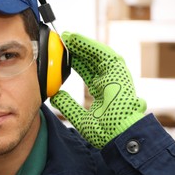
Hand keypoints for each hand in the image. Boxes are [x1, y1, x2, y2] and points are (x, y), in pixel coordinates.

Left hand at [50, 32, 146, 148]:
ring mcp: (115, 76)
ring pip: (97, 54)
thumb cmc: (106, 132)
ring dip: (82, 44)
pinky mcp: (120, 73)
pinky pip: (105, 54)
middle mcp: (108, 80)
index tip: (60, 54)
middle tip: (62, 40)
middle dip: (77, 49)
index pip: (86, 70)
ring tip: (68, 37)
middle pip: (91, 59)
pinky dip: (91, 46)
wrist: (120, 137)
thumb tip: (54, 96)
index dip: (73, 60)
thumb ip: (68, 105)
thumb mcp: (80, 117)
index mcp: (101, 90)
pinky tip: (78, 40)